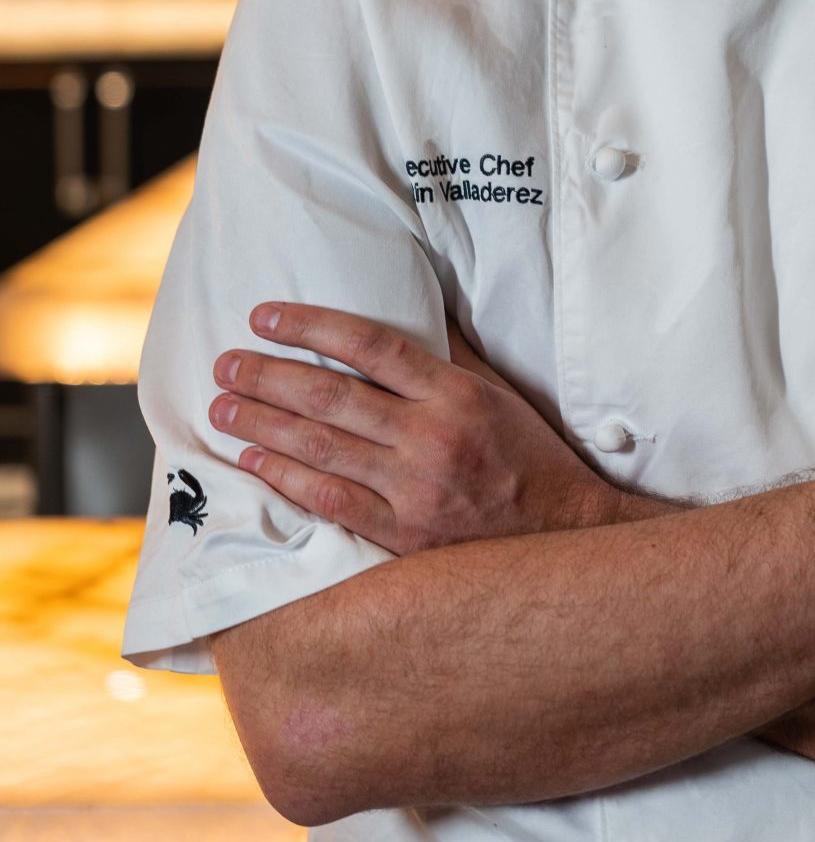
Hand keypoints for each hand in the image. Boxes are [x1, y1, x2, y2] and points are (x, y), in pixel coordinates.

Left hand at [209, 301, 620, 553]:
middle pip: (332, 397)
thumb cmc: (529, 455)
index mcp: (456, 392)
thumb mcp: (499, 392)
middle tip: (225, 362)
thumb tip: (412, 305)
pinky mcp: (403, 536)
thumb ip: (451, 355)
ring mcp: (415, 490)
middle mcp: (432, 437)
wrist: (565, 533)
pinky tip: (253, 462)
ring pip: (321, 448)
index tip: (266, 316)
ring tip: (222, 406)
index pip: (370, 346)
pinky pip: (331, 502)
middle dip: (268, 376)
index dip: (312, 327)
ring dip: (262, 425)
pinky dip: (285, 479)